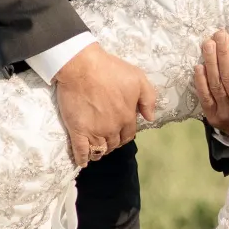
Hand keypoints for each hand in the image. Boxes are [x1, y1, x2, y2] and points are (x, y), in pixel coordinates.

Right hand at [53, 42, 156, 167]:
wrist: (82, 66)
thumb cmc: (110, 70)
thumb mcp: (138, 78)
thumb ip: (148, 99)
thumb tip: (150, 118)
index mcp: (127, 117)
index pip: (129, 134)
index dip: (125, 135)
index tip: (121, 134)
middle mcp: (112, 128)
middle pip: (115, 143)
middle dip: (113, 143)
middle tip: (109, 140)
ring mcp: (95, 131)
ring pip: (100, 149)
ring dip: (101, 151)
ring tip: (98, 150)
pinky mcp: (78, 131)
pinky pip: (81, 151)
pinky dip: (83, 158)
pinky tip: (83, 162)